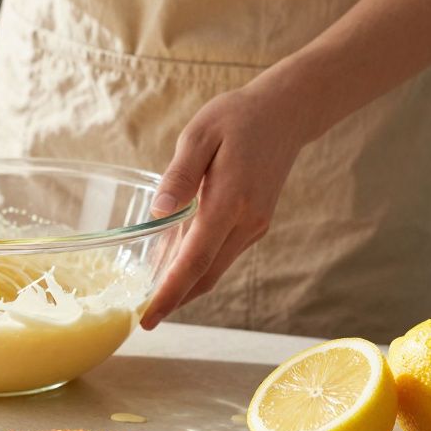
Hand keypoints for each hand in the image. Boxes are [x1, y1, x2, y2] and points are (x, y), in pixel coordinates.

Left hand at [140, 83, 311, 329]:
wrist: (287, 112)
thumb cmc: (238, 118)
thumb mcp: (200, 134)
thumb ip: (179, 175)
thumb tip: (158, 212)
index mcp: (229, 201)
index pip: (195, 260)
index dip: (170, 292)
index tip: (148, 316)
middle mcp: (246, 222)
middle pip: (206, 275)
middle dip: (175, 300)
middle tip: (143, 318)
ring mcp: (254, 226)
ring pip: (215, 269)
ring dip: (187, 287)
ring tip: (154, 298)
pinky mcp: (255, 223)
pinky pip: (223, 254)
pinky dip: (199, 267)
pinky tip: (177, 266)